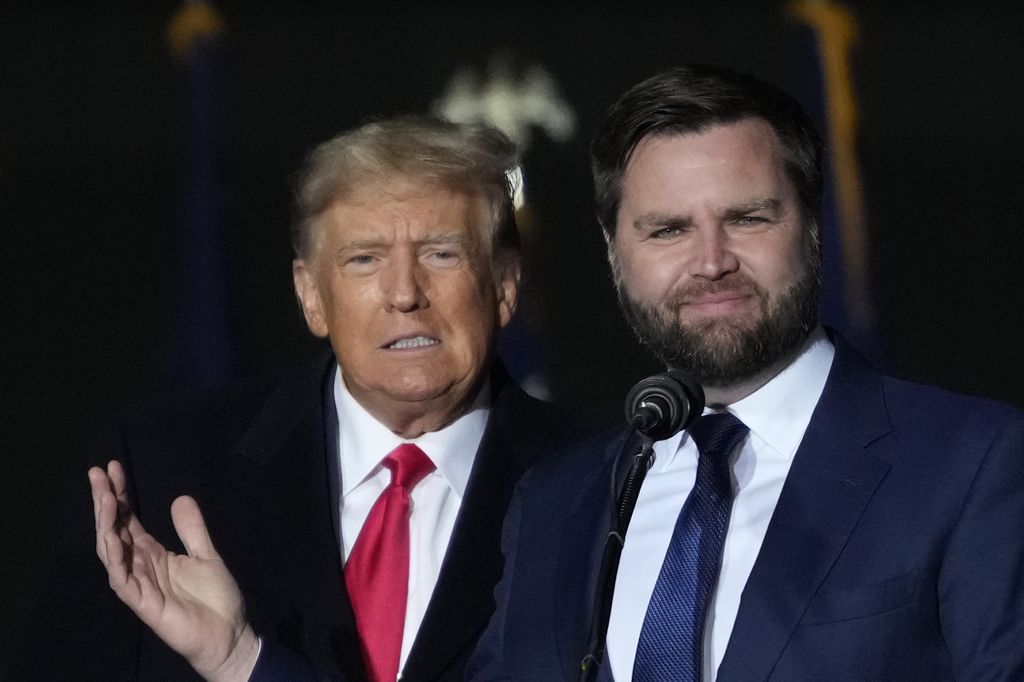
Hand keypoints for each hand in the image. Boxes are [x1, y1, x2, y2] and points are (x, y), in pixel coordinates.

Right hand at [89, 461, 259, 681]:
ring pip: (112, 551)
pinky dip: (114, 558)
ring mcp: (139, 584)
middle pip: (115, 529)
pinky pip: (121, 578)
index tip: (113, 468)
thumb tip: (180, 497)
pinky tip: (111, 536)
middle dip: (105, 501)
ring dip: (106, 524)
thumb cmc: (217, 600)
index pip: (129, 520)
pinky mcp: (143, 603)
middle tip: (98, 472)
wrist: (229, 634)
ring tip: (105, 497)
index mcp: (153, 554)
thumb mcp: (207, 555)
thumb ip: (192, 529)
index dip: (120, 495)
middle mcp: (141, 566)